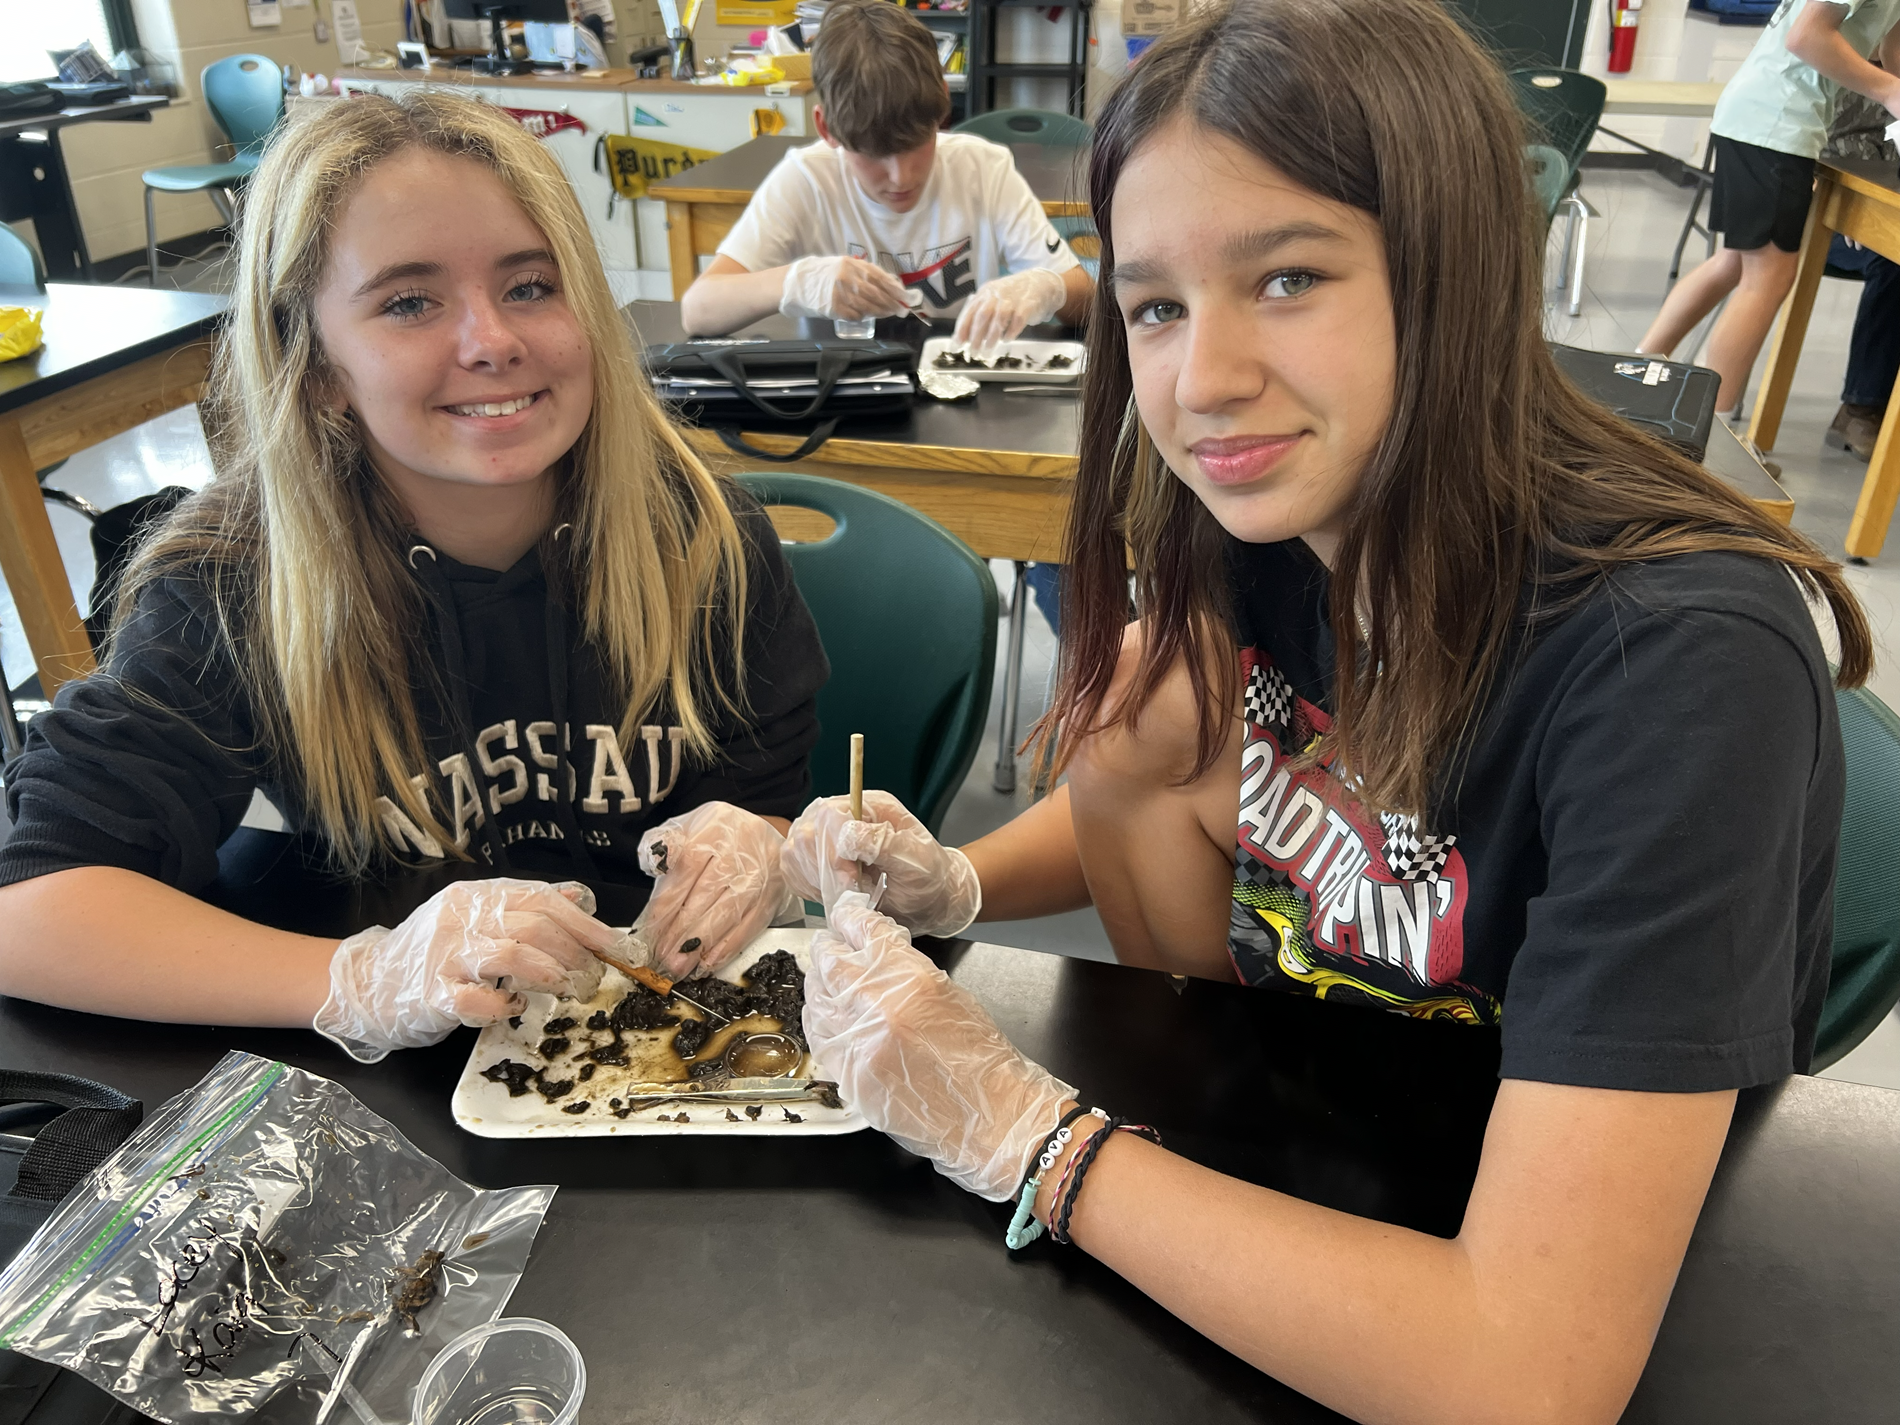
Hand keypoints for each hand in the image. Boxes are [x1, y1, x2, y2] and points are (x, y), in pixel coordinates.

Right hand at [314, 879, 615, 1062]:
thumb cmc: (433, 952)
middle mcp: (461, 919)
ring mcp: (445, 956)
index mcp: (477, 896)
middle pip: (533, 926)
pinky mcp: (432, 996)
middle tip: (593, 974)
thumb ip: (524, 906)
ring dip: (549, 973)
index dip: (583, 922)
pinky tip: (515, 1009)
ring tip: (566, 988)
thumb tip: (576, 897)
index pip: (541, 899)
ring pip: (511, 955)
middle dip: (574, 951)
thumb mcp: (477, 916)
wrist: (368, 982)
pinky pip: (478, 1000)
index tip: (614, 944)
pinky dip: (505, 1005)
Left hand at [638, 801, 798, 978]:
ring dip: (702, 945)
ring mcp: (759, 875)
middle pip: (707, 895)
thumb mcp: (688, 827)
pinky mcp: (771, 896)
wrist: (763, 833)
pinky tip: (709, 962)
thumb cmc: (719, 835)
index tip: (651, 929)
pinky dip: (728, 948)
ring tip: (681, 965)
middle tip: (663, 957)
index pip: (687, 868)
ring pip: (728, 914)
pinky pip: (750, 926)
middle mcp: (740, 851)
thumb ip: (666, 845)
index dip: (667, 903)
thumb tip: (655, 865)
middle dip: (681, 932)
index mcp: (715, 830)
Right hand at [780, 255, 910, 320]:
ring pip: (867, 305)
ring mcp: (839, 293)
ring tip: (888, 314)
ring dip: (880, 311)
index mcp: (850, 264)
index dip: (893, 287)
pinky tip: (868, 317)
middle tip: (900, 309)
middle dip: (890, 302)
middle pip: (875, 293)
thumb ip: (862, 272)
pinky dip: (863, 316)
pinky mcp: (833, 307)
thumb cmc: (822, 274)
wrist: (797, 284)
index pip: (878, 276)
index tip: (904, 295)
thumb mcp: (842, 265)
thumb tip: (889, 283)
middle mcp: (846, 277)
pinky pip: (854, 314)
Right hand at [781, 790, 980, 936]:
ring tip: (848, 891)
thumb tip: (848, 835)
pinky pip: (792, 870)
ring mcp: (826, 837)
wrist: (929, 899)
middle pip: (807, 832)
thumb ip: (883, 843)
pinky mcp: (815, 860)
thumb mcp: (916, 858)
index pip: (831, 814)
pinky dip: (808, 886)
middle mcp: (844, 816)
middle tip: (852, 887)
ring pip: (795, 851)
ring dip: (817, 879)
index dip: (834, 848)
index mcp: (870, 806)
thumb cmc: (928, 876)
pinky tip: (833, 892)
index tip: (852, 876)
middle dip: (826, 868)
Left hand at [804, 893, 1073, 1199]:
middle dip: (827, 950)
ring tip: (823, 979)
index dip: (849, 919)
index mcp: (911, 976)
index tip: (844, 917)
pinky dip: (817, 1020)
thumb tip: (874, 955)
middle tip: (827, 946)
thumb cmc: (981, 1055)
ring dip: (818, 984)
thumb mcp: (949, 993)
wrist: (991, 1116)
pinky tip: (823, 1014)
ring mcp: (858, 1042)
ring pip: (817, 999)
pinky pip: (818, 1038)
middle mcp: (877, 1004)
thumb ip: (906, 971)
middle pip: (831, 962)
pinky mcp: (848, 1075)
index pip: (864, 932)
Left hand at [952, 267, 1067, 360]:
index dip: (962, 329)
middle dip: (976, 336)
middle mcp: (997, 294)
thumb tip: (967, 335)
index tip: (957, 345)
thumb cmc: (1014, 295)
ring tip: (987, 350)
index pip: (970, 312)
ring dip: (991, 337)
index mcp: (985, 292)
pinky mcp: (1027, 305)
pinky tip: (1007, 339)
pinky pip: (1017, 319)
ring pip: (999, 318)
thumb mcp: (994, 298)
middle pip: (983, 316)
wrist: (1040, 283)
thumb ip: (981, 312)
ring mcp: (1013, 298)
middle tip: (973, 352)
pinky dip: (1011, 331)